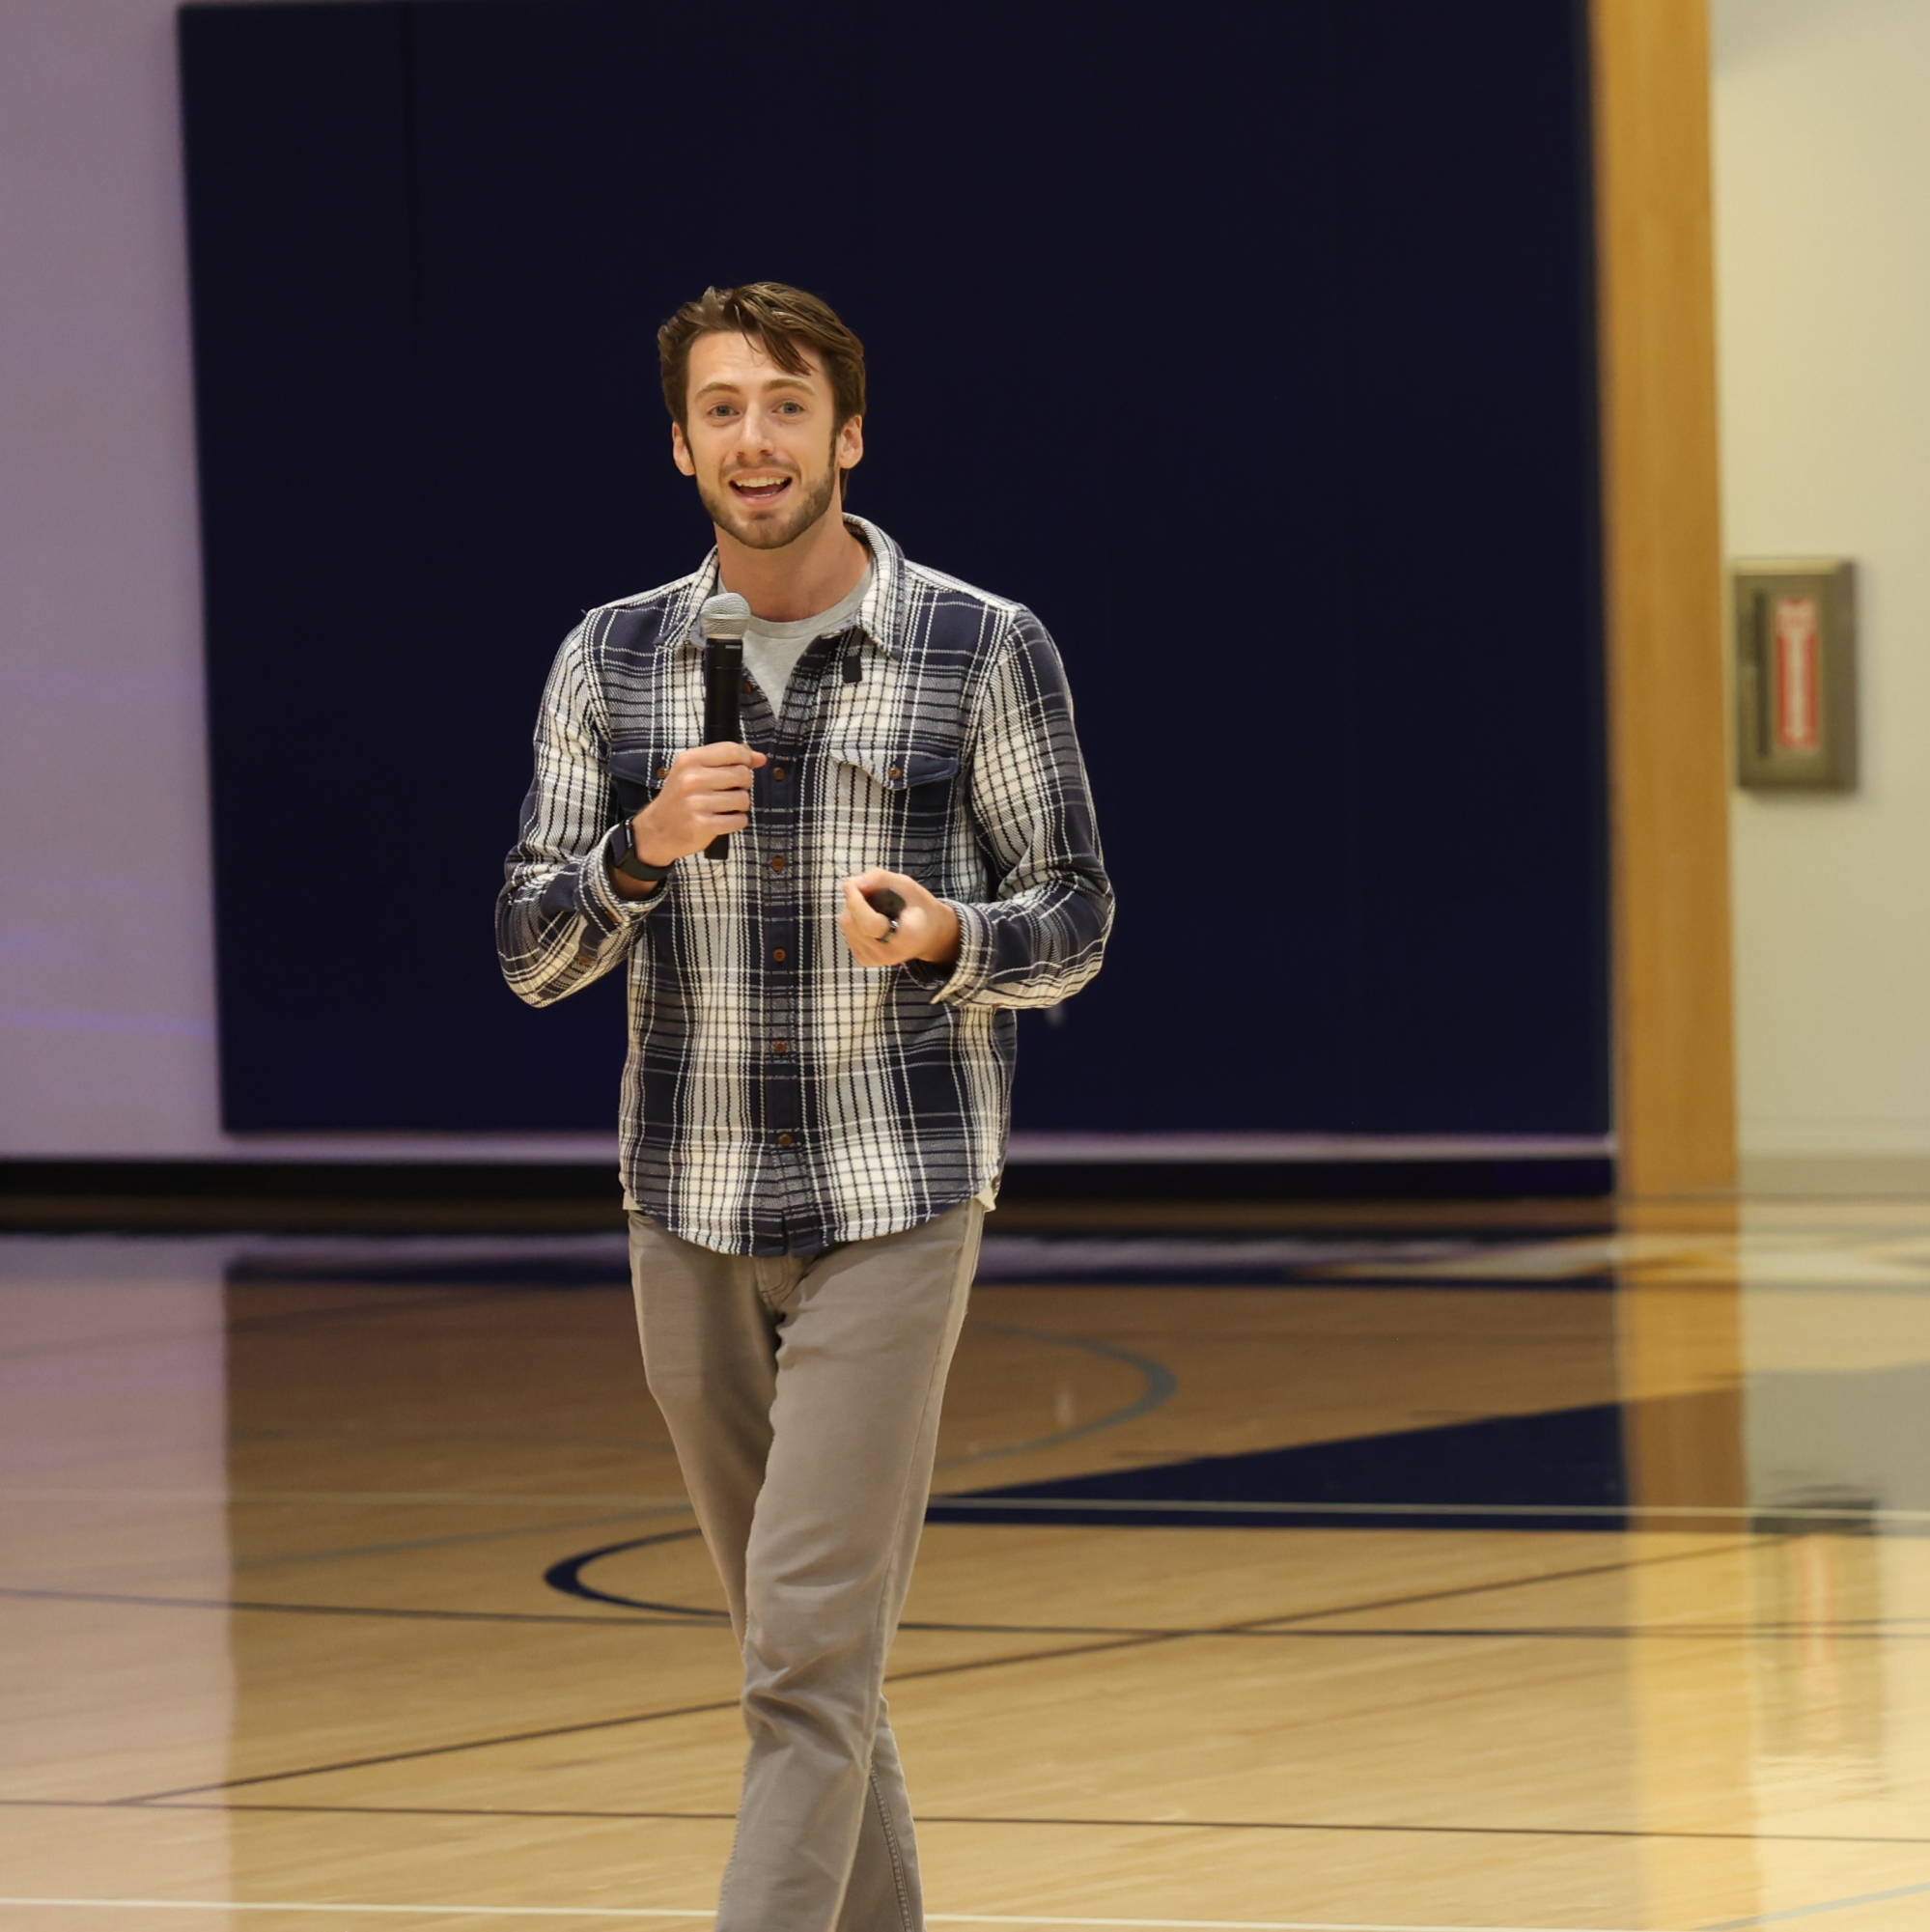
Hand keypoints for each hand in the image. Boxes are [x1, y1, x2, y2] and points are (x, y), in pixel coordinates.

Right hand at [631, 742, 766, 864]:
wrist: (657, 830)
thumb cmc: (681, 798)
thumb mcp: (695, 771)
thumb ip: (727, 760)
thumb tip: (760, 758)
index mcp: (690, 760)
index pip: (732, 750)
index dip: (745, 759)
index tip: (743, 767)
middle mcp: (691, 779)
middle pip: (742, 774)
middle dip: (743, 784)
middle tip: (730, 791)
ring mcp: (696, 803)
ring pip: (743, 799)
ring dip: (739, 806)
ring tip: (724, 807)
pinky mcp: (702, 825)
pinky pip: (738, 820)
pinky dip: (736, 821)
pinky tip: (723, 820)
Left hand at [839, 869, 960, 968]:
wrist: (930, 937)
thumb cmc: (921, 908)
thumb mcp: (909, 886)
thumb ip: (882, 879)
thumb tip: (853, 882)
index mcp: (905, 937)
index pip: (869, 923)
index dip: (856, 902)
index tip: (850, 884)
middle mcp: (888, 954)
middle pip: (853, 924)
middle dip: (852, 901)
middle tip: (866, 889)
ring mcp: (874, 960)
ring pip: (847, 928)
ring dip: (851, 909)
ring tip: (870, 904)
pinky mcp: (865, 960)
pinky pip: (848, 935)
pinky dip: (852, 920)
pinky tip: (867, 917)